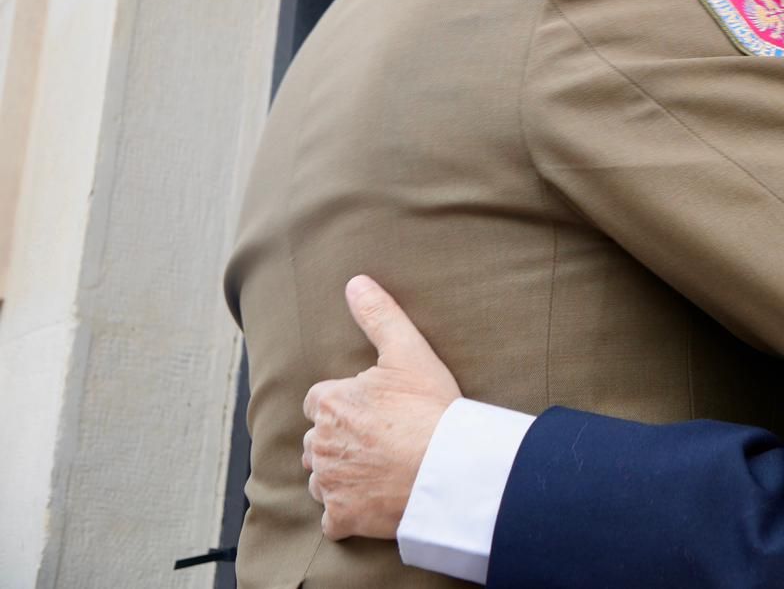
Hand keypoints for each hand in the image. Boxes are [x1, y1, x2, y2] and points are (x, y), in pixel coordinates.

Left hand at [302, 275, 461, 540]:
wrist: (448, 468)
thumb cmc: (430, 409)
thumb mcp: (408, 350)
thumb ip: (379, 314)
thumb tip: (355, 282)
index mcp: (328, 403)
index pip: (318, 402)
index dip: (343, 403)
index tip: (371, 410)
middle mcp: (319, 444)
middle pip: (317, 441)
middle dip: (339, 440)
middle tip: (380, 439)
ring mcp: (329, 484)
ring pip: (321, 478)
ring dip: (340, 475)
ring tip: (378, 468)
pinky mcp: (342, 518)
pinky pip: (332, 519)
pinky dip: (347, 513)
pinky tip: (372, 500)